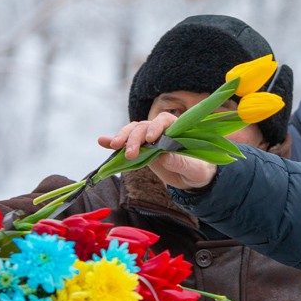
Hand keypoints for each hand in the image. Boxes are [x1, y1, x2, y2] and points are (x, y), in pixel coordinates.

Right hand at [98, 113, 216, 189]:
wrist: (191, 179)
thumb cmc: (198, 171)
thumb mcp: (194, 170)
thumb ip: (181, 162)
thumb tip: (164, 156)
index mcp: (177, 130)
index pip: (164, 121)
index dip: (156, 127)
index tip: (151, 139)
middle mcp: (161, 131)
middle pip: (144, 127)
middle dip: (135, 138)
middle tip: (130, 154)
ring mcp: (148, 140)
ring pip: (132, 132)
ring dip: (122, 138)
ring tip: (115, 146)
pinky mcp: (140, 149)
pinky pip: (125, 143)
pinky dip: (113, 142)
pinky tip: (102, 142)